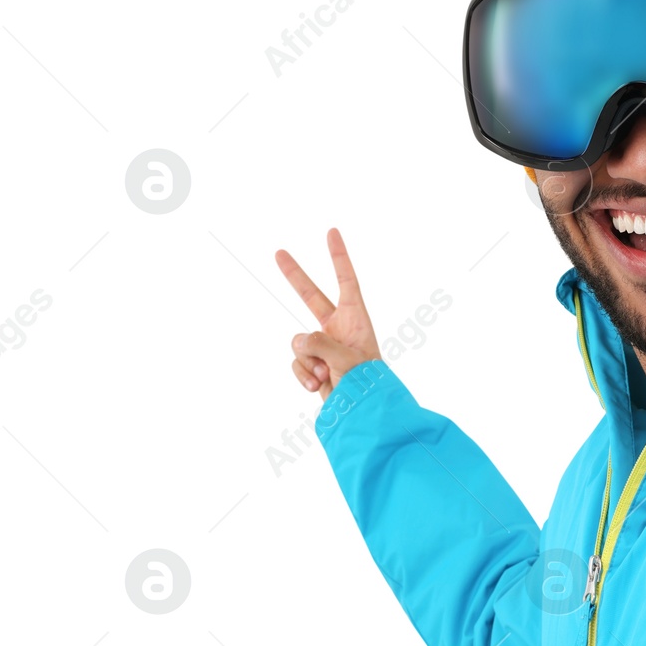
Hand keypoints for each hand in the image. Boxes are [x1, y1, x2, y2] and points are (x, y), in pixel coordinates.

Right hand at [274, 228, 381, 399]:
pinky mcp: (314, 364)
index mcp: (356, 319)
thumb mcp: (346, 359)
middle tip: (278, 251)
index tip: (332, 232)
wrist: (364, 414)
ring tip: (328, 375)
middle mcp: (339, 328)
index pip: (346, 281)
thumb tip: (298, 341)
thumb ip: (318, 343)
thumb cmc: (367, 384)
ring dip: (308, 360)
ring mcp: (324, 346)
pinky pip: (297, 362)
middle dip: (294, 276)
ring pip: (299, 342)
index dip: (338, 256)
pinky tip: (318, 386)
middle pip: (310, 296)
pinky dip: (304, 375)